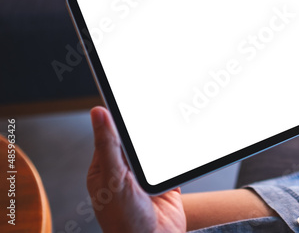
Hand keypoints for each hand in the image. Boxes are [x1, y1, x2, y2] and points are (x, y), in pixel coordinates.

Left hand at [87, 107, 185, 232]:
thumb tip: (98, 114)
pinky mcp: (165, 183)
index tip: (128, 97)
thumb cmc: (124, 221)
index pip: (111, 134)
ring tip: (171, 122)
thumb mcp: (112, 178)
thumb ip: (108, 145)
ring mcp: (146, 177)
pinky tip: (181, 143)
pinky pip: (172, 161)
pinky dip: (176, 154)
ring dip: (163, 140)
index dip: (119, 116)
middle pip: (136, 139)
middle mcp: (125, 171)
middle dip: (145, 127)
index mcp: (105, 167)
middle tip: (156, 106)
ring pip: (155, 148)